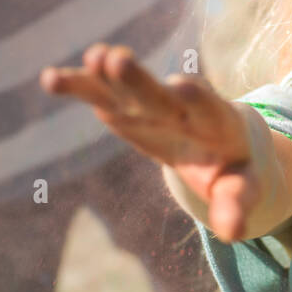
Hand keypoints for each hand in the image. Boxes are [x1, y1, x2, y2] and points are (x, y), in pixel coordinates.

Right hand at [39, 44, 263, 240]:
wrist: (223, 139)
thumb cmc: (234, 169)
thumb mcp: (241, 189)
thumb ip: (236, 205)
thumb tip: (234, 233)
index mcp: (218, 124)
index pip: (208, 109)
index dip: (197, 99)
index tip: (182, 86)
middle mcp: (183, 107)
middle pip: (159, 94)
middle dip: (139, 80)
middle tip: (118, 59)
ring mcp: (151, 104)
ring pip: (126, 87)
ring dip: (107, 74)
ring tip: (92, 58)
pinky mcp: (126, 107)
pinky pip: (100, 94)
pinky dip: (78, 86)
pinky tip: (50, 78)